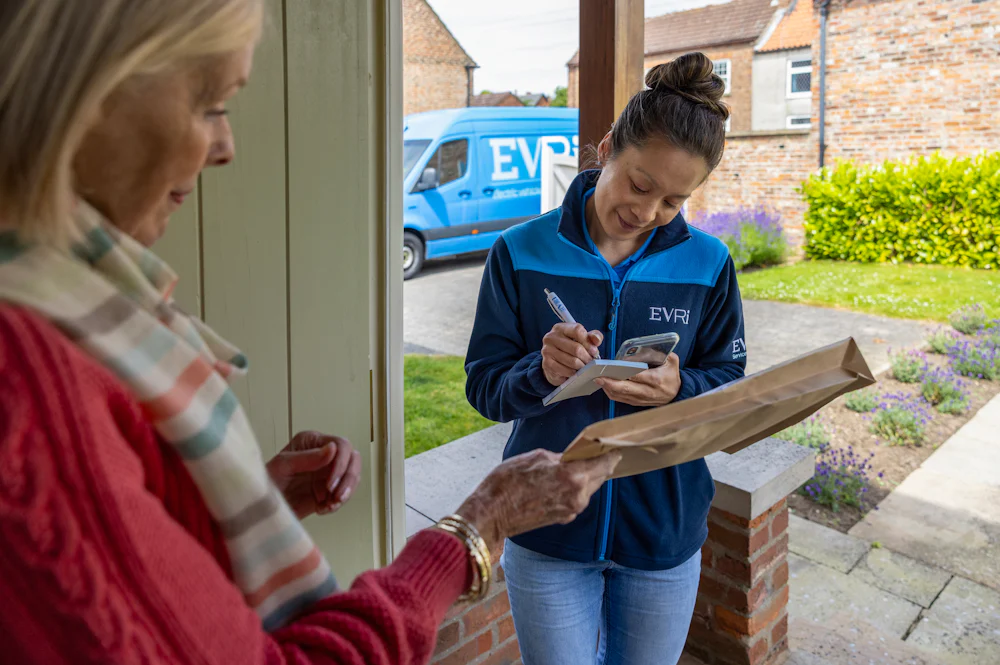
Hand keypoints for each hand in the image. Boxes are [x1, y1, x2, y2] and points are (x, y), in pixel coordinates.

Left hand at [266, 431, 361, 518]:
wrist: (259, 507)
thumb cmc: (265, 481)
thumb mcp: (283, 466)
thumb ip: (307, 458)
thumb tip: (332, 449)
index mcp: (313, 442)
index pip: (342, 445)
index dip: (341, 464)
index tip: (331, 483)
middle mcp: (324, 455)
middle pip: (353, 460)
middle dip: (348, 479)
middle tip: (336, 497)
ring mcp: (328, 473)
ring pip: (353, 477)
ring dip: (346, 492)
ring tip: (330, 505)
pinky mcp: (328, 491)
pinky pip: (344, 495)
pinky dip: (337, 504)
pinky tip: (323, 509)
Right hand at [454, 449, 621, 555]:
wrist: (491, 514)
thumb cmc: (507, 482)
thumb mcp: (534, 458)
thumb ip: (559, 458)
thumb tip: (570, 459)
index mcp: (573, 476)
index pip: (604, 463)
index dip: (611, 454)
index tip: (614, 447)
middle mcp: (578, 495)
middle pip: (599, 476)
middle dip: (600, 464)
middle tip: (600, 452)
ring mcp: (571, 509)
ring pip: (588, 488)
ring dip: (586, 476)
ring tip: (579, 464)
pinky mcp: (563, 518)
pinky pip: (576, 499)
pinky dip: (574, 488)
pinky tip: (563, 481)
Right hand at [541, 323, 603, 385]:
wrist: (554, 362)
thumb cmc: (571, 348)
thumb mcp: (583, 339)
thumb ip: (592, 337)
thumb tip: (597, 340)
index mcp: (560, 328)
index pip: (577, 330)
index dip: (588, 342)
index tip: (593, 351)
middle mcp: (551, 337)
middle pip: (576, 348)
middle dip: (587, 357)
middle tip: (591, 362)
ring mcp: (547, 350)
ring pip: (573, 361)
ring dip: (582, 366)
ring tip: (584, 367)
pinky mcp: (547, 363)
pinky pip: (566, 370)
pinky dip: (574, 373)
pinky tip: (575, 371)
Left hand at [595, 352, 680, 406]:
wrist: (678, 394)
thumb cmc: (672, 375)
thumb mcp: (672, 361)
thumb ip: (660, 353)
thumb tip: (643, 348)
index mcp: (656, 380)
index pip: (637, 376)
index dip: (623, 372)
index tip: (612, 367)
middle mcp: (648, 391)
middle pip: (625, 388)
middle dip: (610, 383)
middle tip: (598, 377)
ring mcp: (642, 399)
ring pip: (621, 396)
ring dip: (608, 388)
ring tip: (598, 380)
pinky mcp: (637, 403)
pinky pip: (621, 400)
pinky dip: (612, 393)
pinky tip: (605, 386)